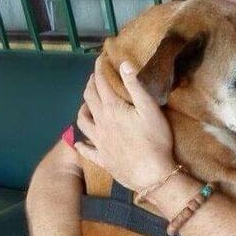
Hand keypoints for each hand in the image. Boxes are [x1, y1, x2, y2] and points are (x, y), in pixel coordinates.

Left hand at [75, 57, 174, 190]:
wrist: (152, 175)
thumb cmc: (155, 140)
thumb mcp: (150, 109)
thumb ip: (135, 86)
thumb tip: (124, 64)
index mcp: (112, 108)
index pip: (101, 83)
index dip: (99, 70)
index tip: (100, 60)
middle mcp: (100, 123)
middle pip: (89, 99)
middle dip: (90, 85)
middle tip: (94, 78)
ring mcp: (98, 142)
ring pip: (82, 121)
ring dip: (82, 109)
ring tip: (86, 104)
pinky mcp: (101, 158)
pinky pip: (86, 149)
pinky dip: (81, 144)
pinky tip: (80, 142)